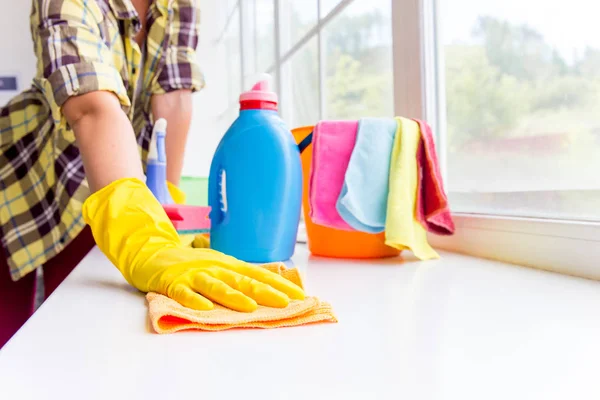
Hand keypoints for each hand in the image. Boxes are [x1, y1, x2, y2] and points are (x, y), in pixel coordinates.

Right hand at [83, 178, 303, 311]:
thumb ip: (239, 276)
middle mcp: (215, 266)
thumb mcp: (219, 265)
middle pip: (243, 280)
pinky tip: (204, 309)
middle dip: (266, 291)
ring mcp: (194, 273)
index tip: (300, 295)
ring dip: (233, 296)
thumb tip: (269, 286)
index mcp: (228, 264)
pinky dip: (193, 300)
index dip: (279, 284)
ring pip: (216, 285)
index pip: (259, 274)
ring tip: (249, 306)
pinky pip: (184, 292)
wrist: (152, 254)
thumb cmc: (190, 264)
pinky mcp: (173, 282)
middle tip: (286, 302)